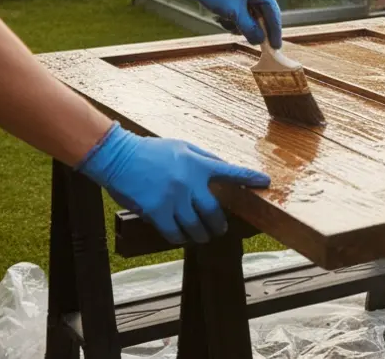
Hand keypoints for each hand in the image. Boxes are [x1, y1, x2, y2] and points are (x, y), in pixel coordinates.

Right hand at [77, 123, 269, 244]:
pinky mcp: (156, 211)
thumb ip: (204, 158)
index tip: (266, 183)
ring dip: (201, 234)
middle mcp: (189, 182)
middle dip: (219, 224)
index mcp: (198, 164)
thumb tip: (223, 167)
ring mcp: (173, 198)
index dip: (250, 178)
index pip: (231, 172)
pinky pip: (173, 232)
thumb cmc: (151, 151)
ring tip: (202, 236)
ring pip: (195, 225)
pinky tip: (182, 237)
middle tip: (221, 228)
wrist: (118, 156)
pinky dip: (180, 237)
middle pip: (214, 211)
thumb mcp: (182, 146)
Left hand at [167, 0, 282, 47]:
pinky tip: (223, 18)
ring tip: (226, 24)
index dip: (275, 32)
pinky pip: (243, 6)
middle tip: (250, 40)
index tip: (276, 47)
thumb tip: (260, 41)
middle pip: (262, 13)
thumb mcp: (233, 13)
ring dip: (241, 22)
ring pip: (251, 12)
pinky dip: (236, 16)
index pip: (273, 13)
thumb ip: (249, 29)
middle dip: (253, 27)